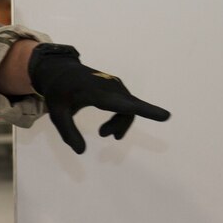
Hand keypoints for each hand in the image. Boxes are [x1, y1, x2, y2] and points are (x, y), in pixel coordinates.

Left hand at [28, 43, 170, 153]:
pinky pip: (127, 104)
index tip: (166, 116)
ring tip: (102, 134)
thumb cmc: (58, 92)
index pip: (123, 103)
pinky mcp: (117, 86)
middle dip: (120, 125)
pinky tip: (109, 127)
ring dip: (118, 124)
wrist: (60, 70)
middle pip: (128, 109)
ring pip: (129, 108)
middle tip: (104, 136)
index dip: (145, 110)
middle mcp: (110, 86)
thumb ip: (68, 132)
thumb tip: (81, 151)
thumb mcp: (57, 113)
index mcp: (96, 92)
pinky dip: (120, 117)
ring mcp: (115, 84)